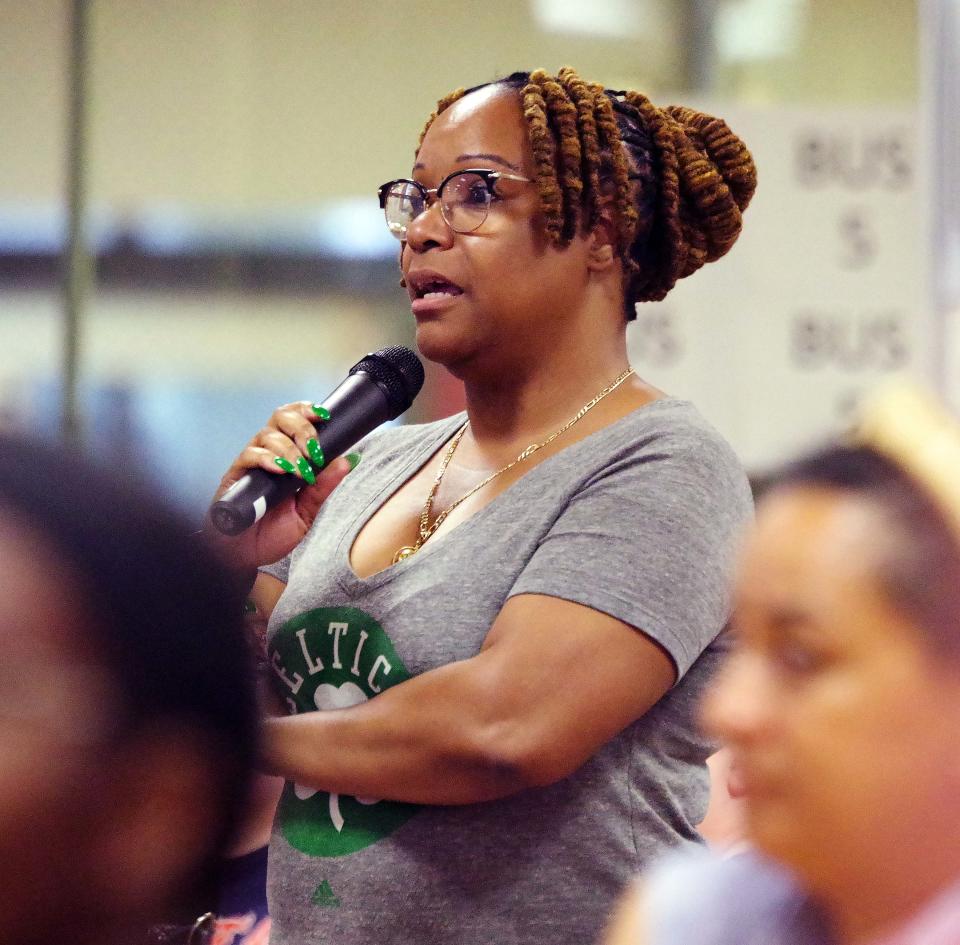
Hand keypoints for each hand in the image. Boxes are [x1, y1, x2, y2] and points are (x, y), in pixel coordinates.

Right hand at [207, 401, 353, 569]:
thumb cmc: (272, 534)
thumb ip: (323, 486)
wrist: (245, 557)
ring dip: (289, 450)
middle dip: (302, 428)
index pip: (294, 420)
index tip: (325, 416)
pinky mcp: (234, 476)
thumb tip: (348, 461)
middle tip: (314, 451)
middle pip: (280, 418)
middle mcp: (268, 453)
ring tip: (301, 471)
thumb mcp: (306, 511)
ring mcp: (250, 463)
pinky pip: (248, 455)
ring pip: (267, 435)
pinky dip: (267, 459)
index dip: (307, 411)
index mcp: (287, 456)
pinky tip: (280, 470)